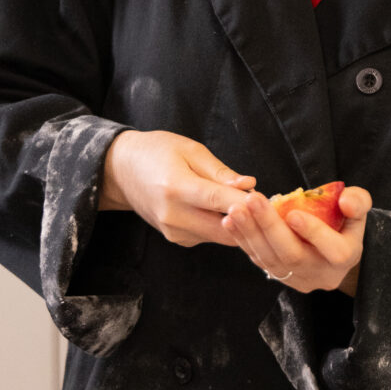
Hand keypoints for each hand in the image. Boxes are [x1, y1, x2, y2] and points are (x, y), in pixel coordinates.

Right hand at [100, 130, 255, 246]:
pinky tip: (226, 210)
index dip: (247, 203)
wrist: (121, 171)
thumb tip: (248, 184)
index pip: (219, 201)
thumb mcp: (190, 150)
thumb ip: (220, 171)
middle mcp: (173, 215)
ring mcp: (174, 231)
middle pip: (224, 229)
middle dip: (249, 219)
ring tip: (248, 203)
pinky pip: (210, 236)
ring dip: (238, 224)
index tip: (268, 200)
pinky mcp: (177, 239)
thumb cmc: (157, 152)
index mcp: (176, 187)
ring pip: (220, 236)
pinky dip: (223, 226)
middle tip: (265, 203)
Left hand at [222, 186, 370, 295]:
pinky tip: (230, 221)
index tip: (293, 213)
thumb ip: (358, 202)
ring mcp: (295, 278)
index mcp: (344, 257)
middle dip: (270, 226)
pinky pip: (258, 259)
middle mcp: (319, 273)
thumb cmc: (345, 225)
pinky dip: (242, 239)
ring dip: (250, 232)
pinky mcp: (277, 275)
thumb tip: (346, 200)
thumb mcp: (359, 212)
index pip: (332, 249)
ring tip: (235, 209)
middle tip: (253, 200)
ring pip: (270, 259)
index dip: (313, 232)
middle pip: (292, 254)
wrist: (333, 254)